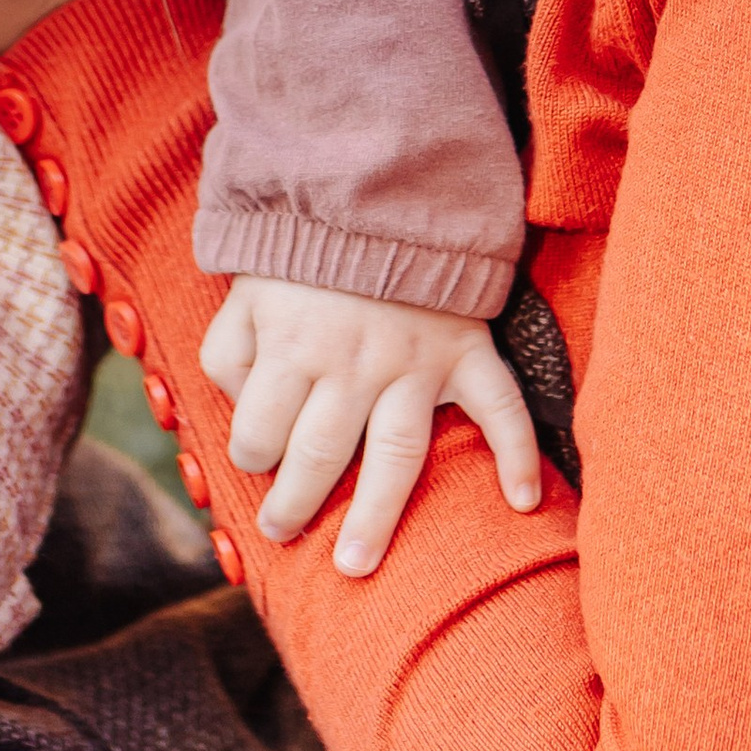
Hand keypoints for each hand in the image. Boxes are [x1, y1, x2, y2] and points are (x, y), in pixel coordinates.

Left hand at [199, 276, 543, 576]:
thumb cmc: (303, 250)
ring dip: (378, 513)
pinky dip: (517, 452)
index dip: (249, 455)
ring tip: (356, 565)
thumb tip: (239, 412)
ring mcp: (414, 360)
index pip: (259, 432)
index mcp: (292, 346)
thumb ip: (228, 355)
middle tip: (284, 534)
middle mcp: (352, 362)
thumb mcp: (244, 292)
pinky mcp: (464, 349)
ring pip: (396, 452)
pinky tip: (522, 502)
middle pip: (320, 456)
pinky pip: (499, 405)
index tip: (255, 462)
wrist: (376, 186)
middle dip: (295, 505)